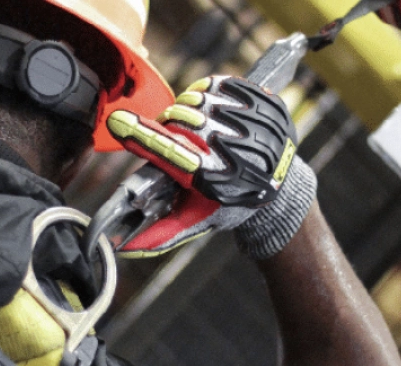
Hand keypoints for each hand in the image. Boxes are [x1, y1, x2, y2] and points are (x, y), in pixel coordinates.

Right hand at [107, 76, 315, 258]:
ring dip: (187, 109)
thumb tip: (122, 246)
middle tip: (172, 135)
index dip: (142, 137)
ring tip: (195, 125)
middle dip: (167, 123)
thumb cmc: (229, 203)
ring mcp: (252, 124)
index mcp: (214, 181)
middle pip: (179, 119)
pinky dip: (206, 93)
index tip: (119, 123)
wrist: (281, 189)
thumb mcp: (197, 219)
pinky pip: (217, 84)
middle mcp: (235, 152)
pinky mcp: (262, 103)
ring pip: (197, 99)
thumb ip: (160, 231)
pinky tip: (211, 109)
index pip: (171, 154)